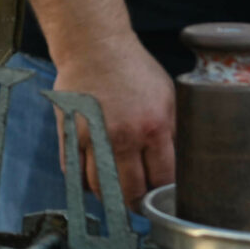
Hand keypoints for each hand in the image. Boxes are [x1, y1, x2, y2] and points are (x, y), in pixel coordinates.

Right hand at [51, 38, 175, 207]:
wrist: (94, 46)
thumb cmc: (132, 68)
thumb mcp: (167, 95)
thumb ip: (173, 130)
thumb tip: (180, 161)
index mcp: (153, 127)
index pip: (162, 179)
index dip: (163, 193)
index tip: (162, 196)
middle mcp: (122, 136)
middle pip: (130, 190)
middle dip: (137, 202)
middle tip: (138, 202)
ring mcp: (92, 136)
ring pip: (99, 187)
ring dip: (108, 195)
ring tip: (115, 193)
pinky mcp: (69, 133)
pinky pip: (73, 172)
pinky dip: (82, 182)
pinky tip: (92, 178)